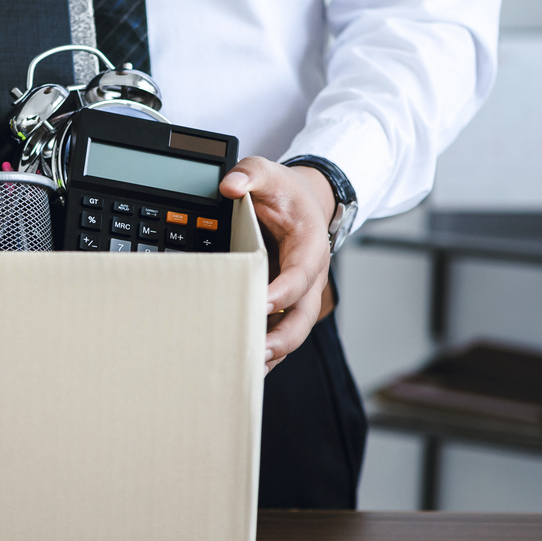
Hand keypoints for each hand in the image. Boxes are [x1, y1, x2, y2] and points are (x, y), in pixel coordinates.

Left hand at [219, 157, 335, 373]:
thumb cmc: (286, 193)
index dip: (282, 292)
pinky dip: (266, 352)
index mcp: (311, 247)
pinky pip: (280, 332)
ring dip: (272, 352)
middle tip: (255, 351)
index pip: (300, 275)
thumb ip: (251, 173)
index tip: (260, 303)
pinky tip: (245, 368)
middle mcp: (310, 277)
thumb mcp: (269, 172)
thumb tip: (230, 186)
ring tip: (246, 368)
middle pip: (303, 316)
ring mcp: (299, 295)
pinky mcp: (285, 305)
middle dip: (282, 337)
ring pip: (292, 331)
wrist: (303, 203)